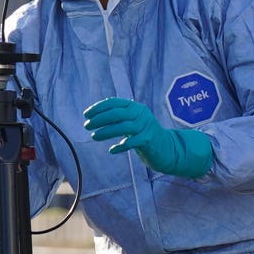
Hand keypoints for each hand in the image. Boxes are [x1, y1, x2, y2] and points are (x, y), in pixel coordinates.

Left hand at [84, 95, 213, 179]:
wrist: (167, 148)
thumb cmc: (144, 135)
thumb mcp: (132, 122)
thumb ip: (118, 118)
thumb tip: (94, 117)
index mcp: (135, 107)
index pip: (114, 103)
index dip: (98, 108)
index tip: (86, 115)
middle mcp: (141, 114)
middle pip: (117, 114)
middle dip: (99, 119)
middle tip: (86, 126)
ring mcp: (146, 126)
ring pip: (122, 127)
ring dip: (105, 132)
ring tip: (94, 137)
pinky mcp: (149, 140)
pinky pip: (131, 142)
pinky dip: (120, 146)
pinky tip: (112, 150)